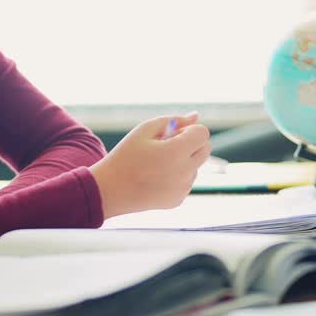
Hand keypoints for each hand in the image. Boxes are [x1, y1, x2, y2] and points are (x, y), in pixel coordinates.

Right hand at [90, 112, 210, 218]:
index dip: (189, 129)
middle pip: (205, 149)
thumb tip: (196, 116)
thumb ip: (174, 120)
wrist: (109, 190)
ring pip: (196, 166)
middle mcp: (183, 173)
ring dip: (184, 160)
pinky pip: (187, 181)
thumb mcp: (144, 130)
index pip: (202, 133)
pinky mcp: (177, 200)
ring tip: (156, 163)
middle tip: (168, 144)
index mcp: (175, 152)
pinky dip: (177, 176)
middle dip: (192, 143)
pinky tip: (156, 177)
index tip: (173, 133)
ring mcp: (182, 189)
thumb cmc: (125, 156)